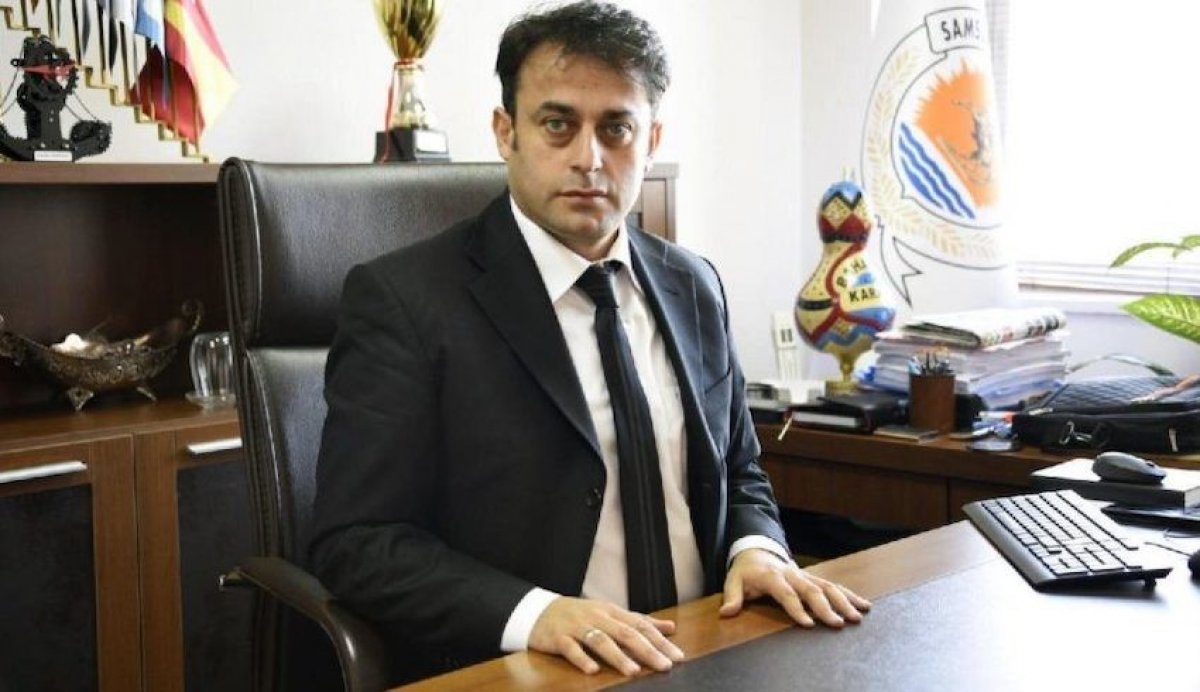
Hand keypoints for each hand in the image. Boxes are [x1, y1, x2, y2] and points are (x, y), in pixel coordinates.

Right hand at [528, 596, 685, 675]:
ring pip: (601, 640)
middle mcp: (597, 616)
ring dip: (618, 656)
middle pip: (625, 632)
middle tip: (664, 665)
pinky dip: (582, 659)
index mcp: (611, 611)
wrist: (539, 610)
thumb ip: (639, 621)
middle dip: (646, 650)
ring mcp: (577, 626)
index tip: (677, 656)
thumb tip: (670, 627)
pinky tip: (593, 670)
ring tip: (633, 670)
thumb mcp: (610, 613)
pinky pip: (571, 649)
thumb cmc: (580, 615)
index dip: (659, 641)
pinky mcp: (558, 637)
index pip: (640, 625)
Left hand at [719, 548, 870, 626]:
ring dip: (844, 601)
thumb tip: (726, 613)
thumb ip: (732, 597)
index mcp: (772, 576)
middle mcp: (792, 574)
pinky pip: (833, 585)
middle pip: (811, 590)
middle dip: (826, 608)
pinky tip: (864, 605)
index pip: (786, 593)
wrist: (757, 550)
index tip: (807, 624)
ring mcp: (805, 575)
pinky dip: (849, 595)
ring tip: (857, 617)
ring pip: (828, 586)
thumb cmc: (746, 570)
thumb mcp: (733, 580)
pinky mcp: (813, 578)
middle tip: (839, 623)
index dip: (796, 608)